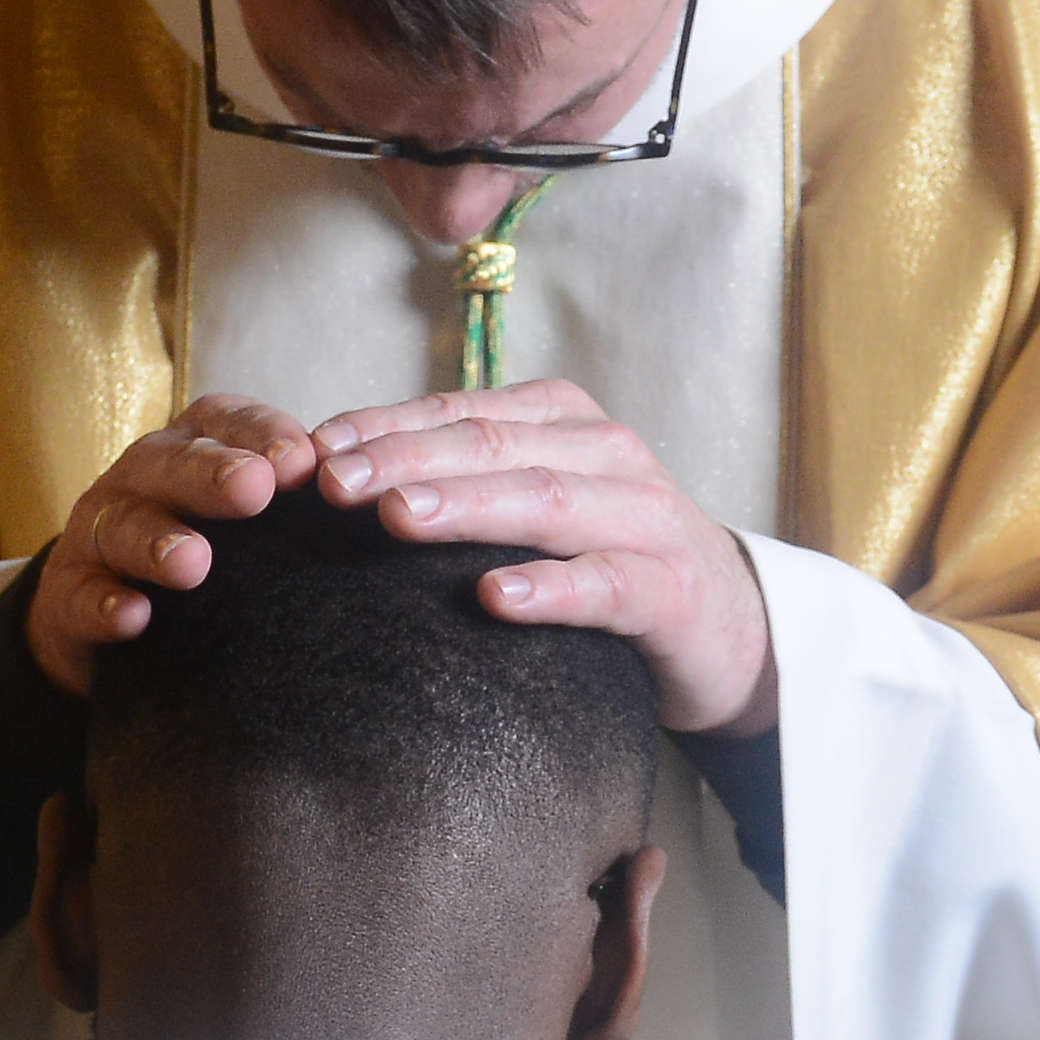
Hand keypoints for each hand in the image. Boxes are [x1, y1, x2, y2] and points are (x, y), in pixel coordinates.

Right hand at [29, 395, 317, 693]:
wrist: (107, 613)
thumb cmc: (211, 556)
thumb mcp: (249, 520)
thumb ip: (299, 505)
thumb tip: (390, 504)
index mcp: (194, 445)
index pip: (227, 421)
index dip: (261, 434)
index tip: (303, 460)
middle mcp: (143, 475)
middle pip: (172, 463)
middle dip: (212, 474)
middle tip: (254, 488)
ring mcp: (99, 531)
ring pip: (122, 524)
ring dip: (156, 541)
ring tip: (191, 562)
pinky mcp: (69, 590)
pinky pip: (80, 594)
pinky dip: (105, 604)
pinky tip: (132, 616)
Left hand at [311, 380, 776, 735]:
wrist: (729, 627)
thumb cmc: (604, 558)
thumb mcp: (535, 503)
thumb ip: (459, 481)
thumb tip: (335, 477)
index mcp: (562, 422)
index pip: (457, 412)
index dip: (382, 426)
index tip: (311, 452)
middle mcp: (606, 454)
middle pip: (492, 446)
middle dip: (404, 458)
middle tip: (333, 484)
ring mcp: (645, 519)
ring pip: (546, 500)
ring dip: (467, 506)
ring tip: (396, 516)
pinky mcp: (671, 592)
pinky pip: (605, 586)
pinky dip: (550, 589)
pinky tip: (495, 598)